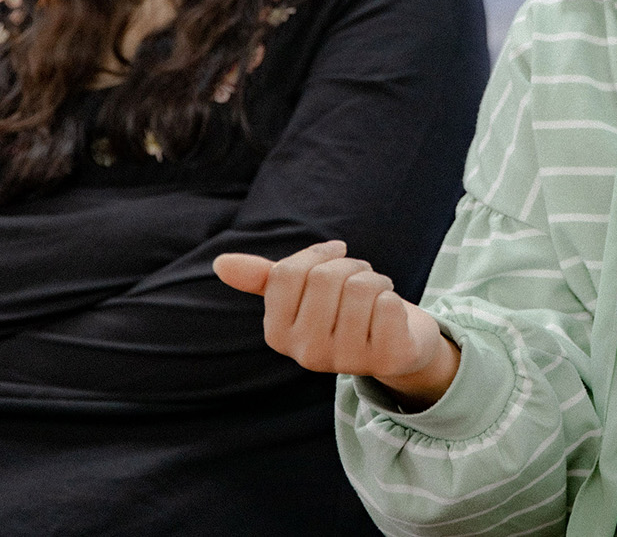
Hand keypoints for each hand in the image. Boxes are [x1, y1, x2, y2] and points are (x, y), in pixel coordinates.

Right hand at [215, 242, 458, 409]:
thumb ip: (266, 279)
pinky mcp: (385, 359)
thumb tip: (219, 263)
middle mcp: (307, 354)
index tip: (336, 256)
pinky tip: (391, 317)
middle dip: (351, 267)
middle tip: (361, 280)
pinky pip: (387, 305)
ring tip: (376, 297)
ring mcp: (345, 361)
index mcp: (278, 334)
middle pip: (324, 277)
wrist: (397, 345)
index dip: (318, 255)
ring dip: (376, 281)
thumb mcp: (305, 293)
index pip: (287, 272)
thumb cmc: (345, 310)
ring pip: (360, 287)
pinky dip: (394, 299)